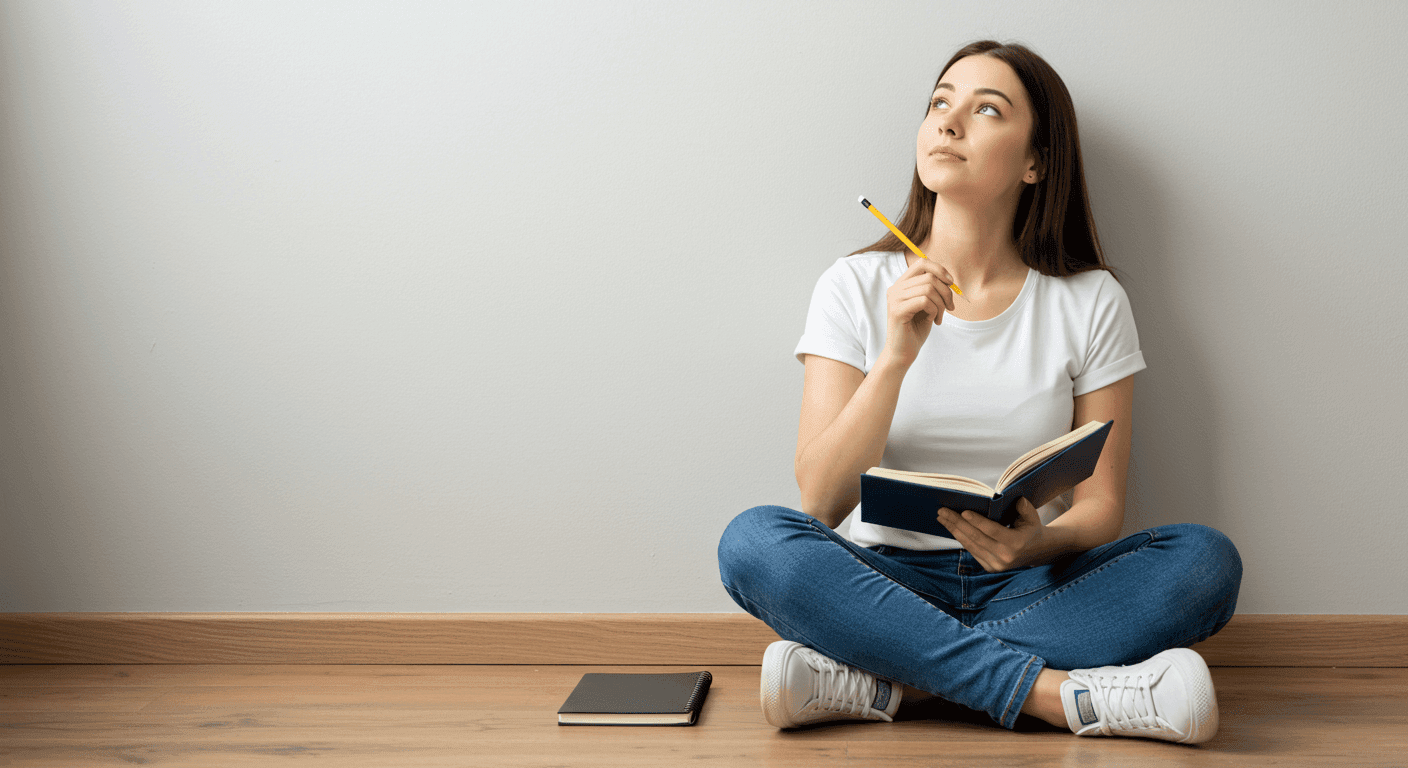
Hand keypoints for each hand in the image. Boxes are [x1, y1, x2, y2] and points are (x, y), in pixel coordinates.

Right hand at [882, 257, 956, 365]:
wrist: (903, 352)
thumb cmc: (916, 329)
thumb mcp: (928, 305)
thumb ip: (933, 289)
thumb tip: (949, 279)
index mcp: (902, 284)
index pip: (922, 263)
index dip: (940, 270)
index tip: (951, 283)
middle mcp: (895, 288)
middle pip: (929, 276)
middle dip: (946, 292)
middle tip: (950, 308)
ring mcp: (894, 298)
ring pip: (929, 288)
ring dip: (941, 304)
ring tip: (939, 317)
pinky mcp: (897, 310)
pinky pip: (925, 301)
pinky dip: (935, 311)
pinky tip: (933, 321)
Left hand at [936, 498, 1056, 572]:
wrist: (1037, 552)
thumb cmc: (1031, 529)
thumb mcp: (1032, 516)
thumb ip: (1024, 507)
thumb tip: (1013, 498)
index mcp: (1016, 543)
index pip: (992, 531)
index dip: (977, 521)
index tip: (963, 511)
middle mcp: (1005, 557)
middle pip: (976, 538)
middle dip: (957, 523)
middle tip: (942, 511)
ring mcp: (996, 565)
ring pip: (970, 545)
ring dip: (954, 530)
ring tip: (942, 518)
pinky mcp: (990, 568)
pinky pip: (972, 551)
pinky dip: (961, 538)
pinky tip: (952, 527)